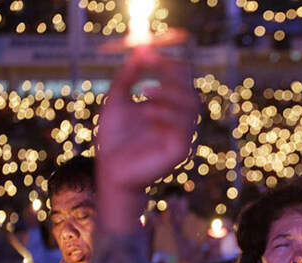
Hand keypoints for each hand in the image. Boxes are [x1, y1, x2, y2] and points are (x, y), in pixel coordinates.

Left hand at [96, 47, 199, 192]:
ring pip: (191, 107)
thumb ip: (127, 78)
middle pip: (191, 92)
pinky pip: (183, 128)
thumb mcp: (116, 101)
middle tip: (152, 67)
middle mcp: (180, 124)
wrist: (110, 171)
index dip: (170, 67)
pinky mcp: (180, 151)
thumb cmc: (114, 140)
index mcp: (168, 111)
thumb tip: (140, 51)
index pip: (182, 84)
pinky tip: (145, 112)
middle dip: (173, 77)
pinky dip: (165, 114)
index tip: (150, 55)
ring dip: (169, 93)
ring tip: (144, 91)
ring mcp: (183, 138)